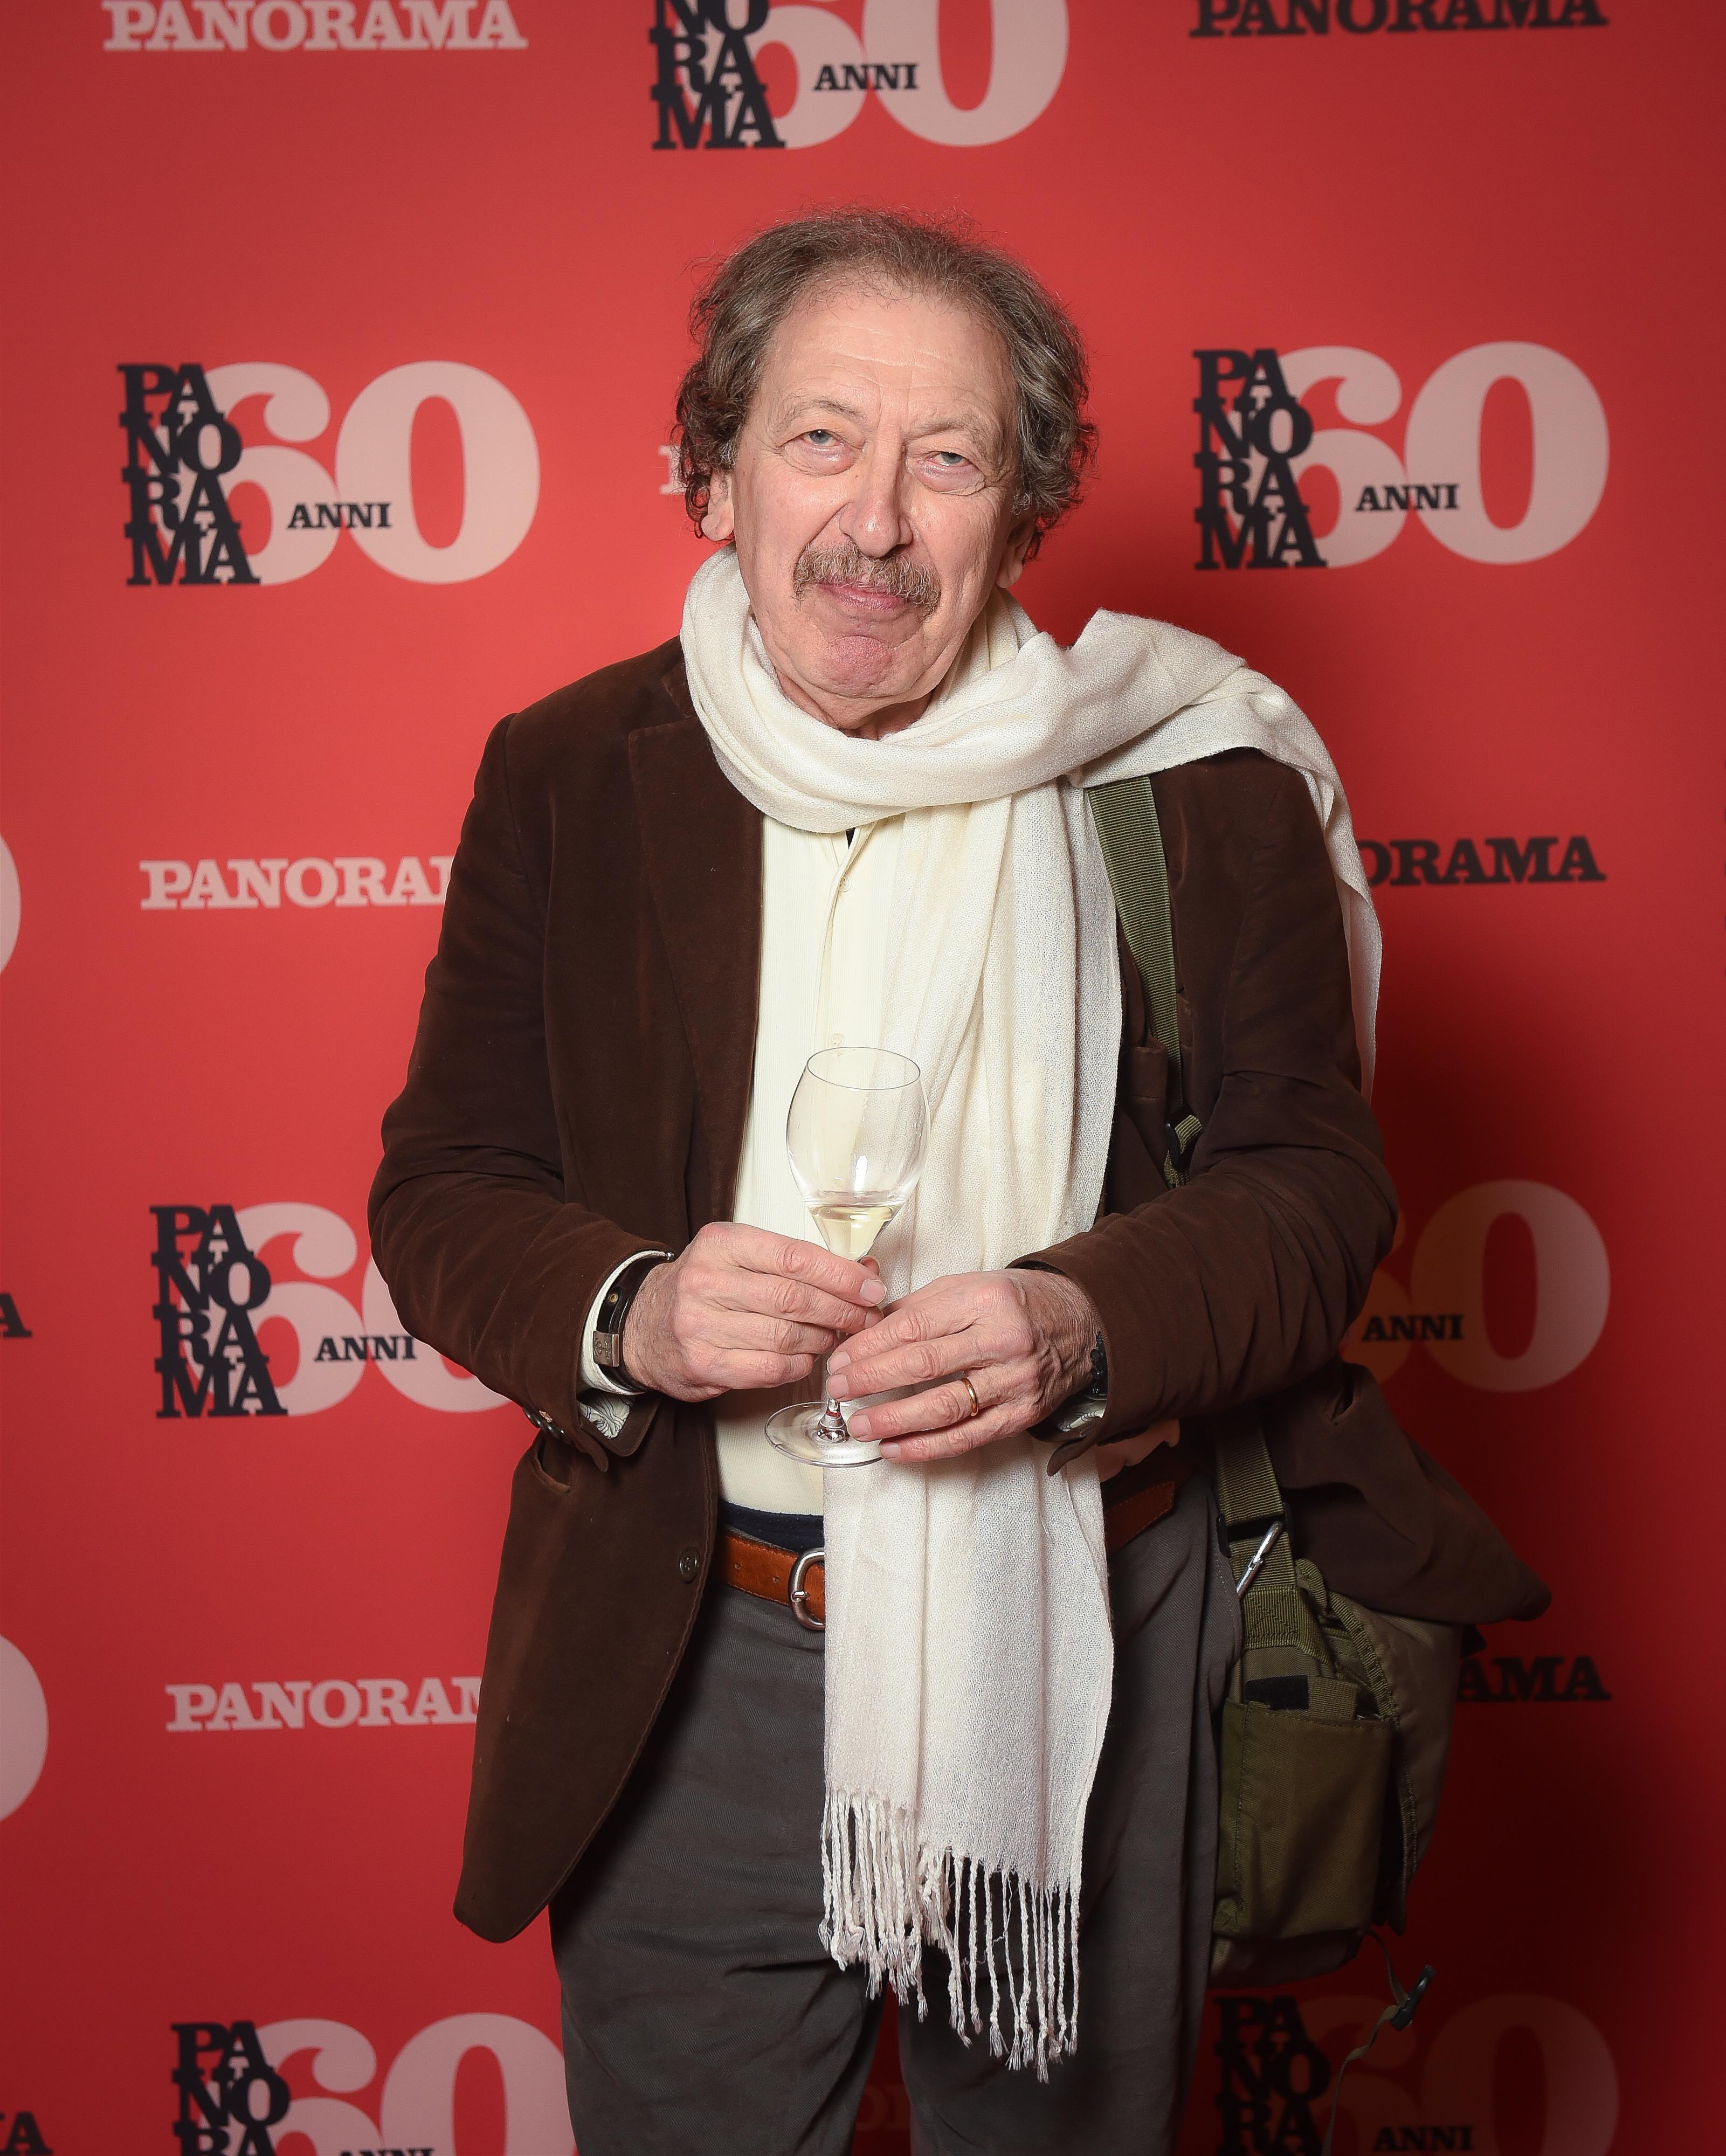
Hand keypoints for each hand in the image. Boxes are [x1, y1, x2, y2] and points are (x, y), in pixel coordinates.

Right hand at [621, 1223, 884, 1401]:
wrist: (641, 1325)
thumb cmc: (702, 1288)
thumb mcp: (738, 1256)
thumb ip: (793, 1263)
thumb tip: (861, 1271)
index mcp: (722, 1244)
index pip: (795, 1257)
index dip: (841, 1275)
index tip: (871, 1287)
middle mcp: (707, 1281)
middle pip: (795, 1299)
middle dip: (842, 1310)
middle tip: (866, 1317)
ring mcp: (700, 1324)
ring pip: (786, 1336)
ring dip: (822, 1339)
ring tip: (833, 1336)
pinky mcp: (702, 1363)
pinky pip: (770, 1368)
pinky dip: (798, 1365)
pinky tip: (805, 1357)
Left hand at [823, 1268, 1099, 1462]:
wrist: (1078, 1325)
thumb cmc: (1013, 1303)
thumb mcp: (967, 1287)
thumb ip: (917, 1309)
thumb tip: (864, 1333)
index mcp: (983, 1300)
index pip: (913, 1326)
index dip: (870, 1346)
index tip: (840, 1358)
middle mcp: (1002, 1340)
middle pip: (923, 1364)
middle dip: (871, 1379)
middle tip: (837, 1388)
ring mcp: (1014, 1382)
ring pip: (943, 1407)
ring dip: (893, 1419)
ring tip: (859, 1424)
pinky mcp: (1021, 1415)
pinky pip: (966, 1437)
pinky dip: (926, 1446)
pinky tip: (894, 1448)